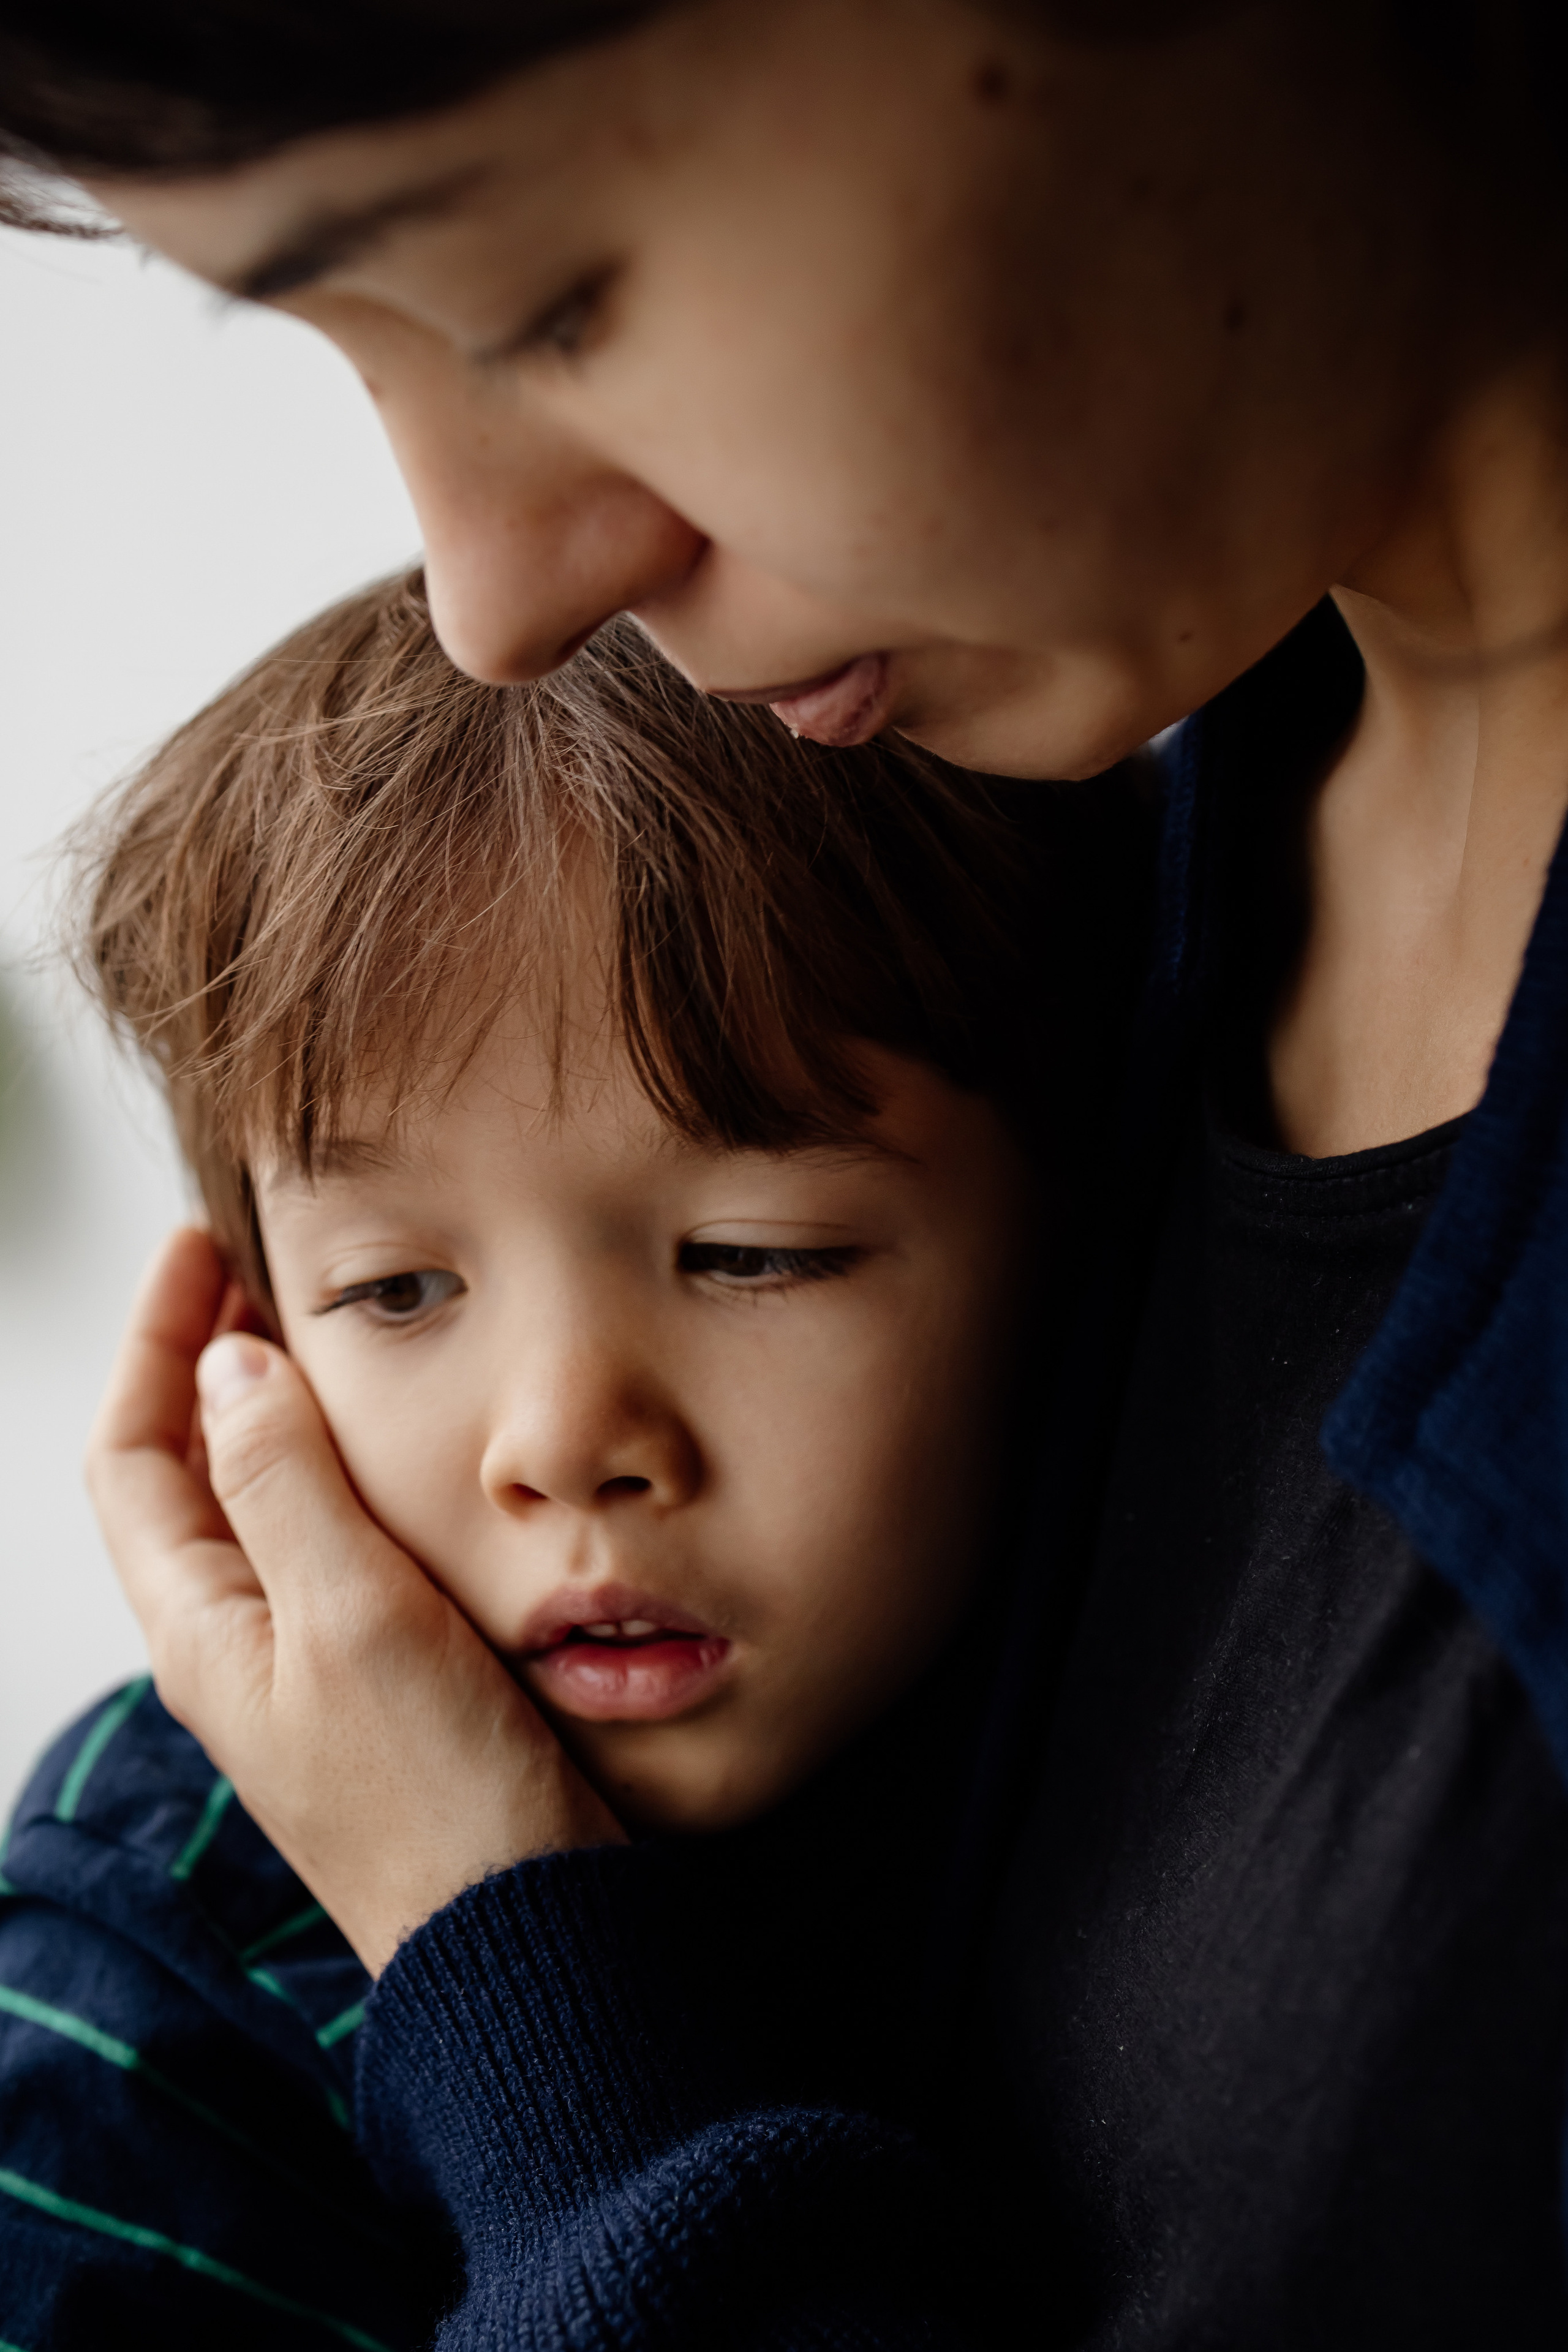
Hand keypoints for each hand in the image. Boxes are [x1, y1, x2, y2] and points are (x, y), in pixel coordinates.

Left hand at [87, 1228, 623, 1973]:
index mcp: (204, 1628)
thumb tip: (228, 1365)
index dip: (155, 1344)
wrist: (519, 1936)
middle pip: (184, 1477)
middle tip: (262, 1269)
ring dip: (274, 1413)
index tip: (202, 1246)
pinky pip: (327, 1550)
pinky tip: (394, 1452)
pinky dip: (338, 1473)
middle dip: (205, 1364)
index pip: (131, 1458)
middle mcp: (239, 1646)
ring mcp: (307, 1670)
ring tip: (323, 1334)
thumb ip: (285, 1483)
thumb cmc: (436, 1797)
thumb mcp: (352, 1615)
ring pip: (260, 1509)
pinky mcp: (379, 1686)